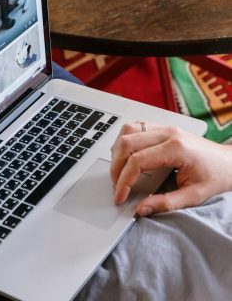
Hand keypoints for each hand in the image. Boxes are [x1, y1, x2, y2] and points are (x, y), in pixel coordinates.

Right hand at [110, 122, 231, 215]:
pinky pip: (136, 127)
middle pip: (128, 142)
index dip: (124, 181)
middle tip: (117, 186)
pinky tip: (127, 155)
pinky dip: (126, 141)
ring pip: (129, 130)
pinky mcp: (164, 128)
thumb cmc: (217, 175)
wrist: (231, 162)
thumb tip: (142, 208)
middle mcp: (168, 133)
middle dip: (116, 167)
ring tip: (119, 171)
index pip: (137, 160)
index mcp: (176, 148)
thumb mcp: (195, 195)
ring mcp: (165, 128)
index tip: (120, 196)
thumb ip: (166, 203)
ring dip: (118, 151)